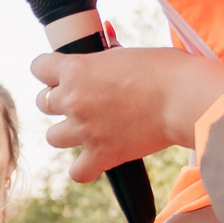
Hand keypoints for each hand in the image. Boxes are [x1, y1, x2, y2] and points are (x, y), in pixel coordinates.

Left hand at [31, 46, 223, 181]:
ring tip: (87, 129)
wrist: (184, 98)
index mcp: (76, 69)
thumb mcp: (128, 54)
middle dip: (60, 101)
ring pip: (52, 137)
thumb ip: (107, 58)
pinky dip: (85, 169)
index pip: (39, 67)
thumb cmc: (166, 70)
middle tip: (82, 101)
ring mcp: (84, 130)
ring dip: (67, 133)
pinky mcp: (101, 155)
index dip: (49, 70)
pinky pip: (77, 172)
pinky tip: (96, 160)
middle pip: (43, 103)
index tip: (61, 74)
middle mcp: (73, 100)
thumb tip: (105, 50)